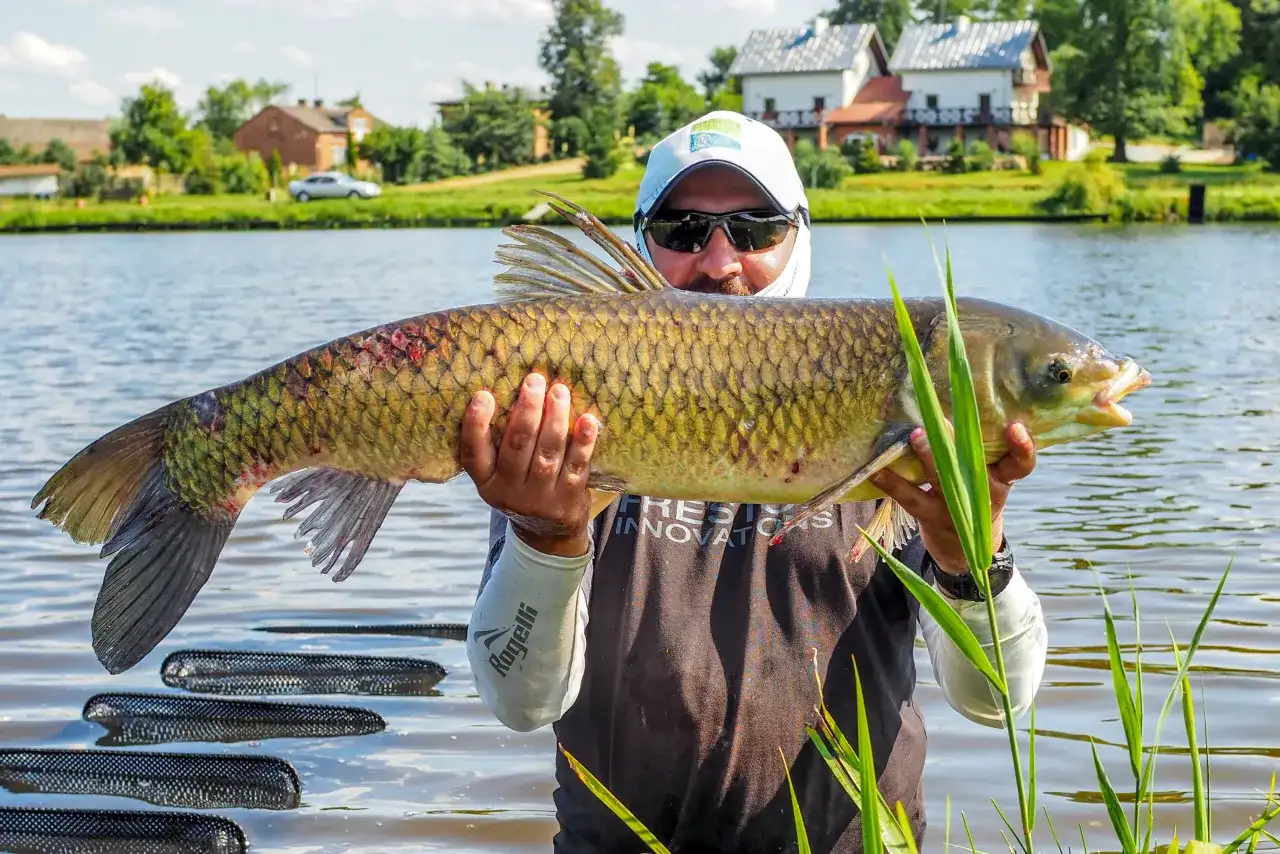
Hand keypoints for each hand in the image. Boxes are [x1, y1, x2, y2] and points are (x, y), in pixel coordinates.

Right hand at [459, 372, 599, 557]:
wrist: (548, 532)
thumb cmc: (521, 486)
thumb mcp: (499, 474)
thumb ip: (498, 444)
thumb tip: (509, 390)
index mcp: (486, 481)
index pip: (473, 453)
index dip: (475, 425)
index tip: (483, 395)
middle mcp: (510, 491)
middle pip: (517, 446)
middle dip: (527, 411)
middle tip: (534, 380)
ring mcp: (541, 497)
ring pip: (547, 452)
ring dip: (554, 419)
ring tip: (558, 391)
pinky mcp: (569, 497)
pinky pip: (577, 465)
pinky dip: (583, 441)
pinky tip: (587, 420)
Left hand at [869, 421, 1036, 575]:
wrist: (962, 548)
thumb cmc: (975, 494)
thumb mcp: (989, 476)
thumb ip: (980, 448)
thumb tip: (961, 401)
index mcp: (1002, 478)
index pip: (1020, 464)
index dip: (1022, 448)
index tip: (1016, 427)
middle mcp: (981, 492)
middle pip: (974, 466)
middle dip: (959, 443)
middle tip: (945, 421)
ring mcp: (954, 506)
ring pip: (942, 479)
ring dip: (928, 456)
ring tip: (915, 435)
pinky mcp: (929, 515)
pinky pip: (909, 497)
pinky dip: (891, 483)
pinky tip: (876, 471)